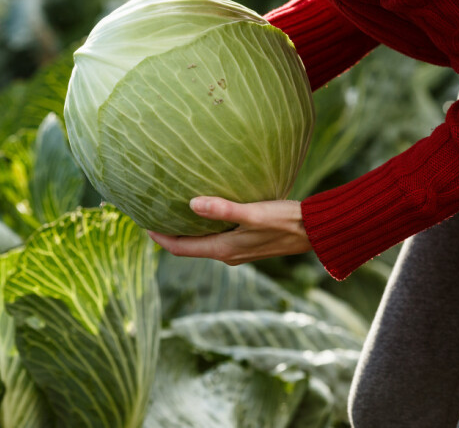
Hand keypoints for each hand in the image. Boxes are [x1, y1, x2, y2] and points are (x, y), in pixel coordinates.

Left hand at [147, 196, 311, 265]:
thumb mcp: (254, 213)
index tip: (141, 222)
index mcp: (224, 250)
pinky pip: (216, 237)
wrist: (316, 231)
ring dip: (185, 230)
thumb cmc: (287, 220)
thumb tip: (191, 204)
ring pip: (202, 242)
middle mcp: (227, 254)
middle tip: (151, 214)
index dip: (158, 237)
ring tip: (171, 211)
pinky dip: (203, 227)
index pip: (180, 247)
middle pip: (187, 246)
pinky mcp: (248, 242)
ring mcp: (238, 249)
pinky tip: (203, 210)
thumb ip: (224, 209)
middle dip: (168, 233)